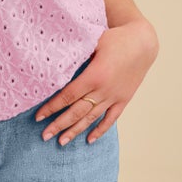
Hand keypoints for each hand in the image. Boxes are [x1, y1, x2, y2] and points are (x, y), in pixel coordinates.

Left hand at [33, 19, 158, 144]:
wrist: (143, 43)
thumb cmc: (115, 39)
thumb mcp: (93, 41)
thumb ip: (76, 54)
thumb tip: (54, 61)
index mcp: (94, 75)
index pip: (68, 96)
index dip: (52, 107)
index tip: (38, 116)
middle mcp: (104, 90)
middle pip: (77, 112)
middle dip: (59, 124)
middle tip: (44, 136)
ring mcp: (114, 97)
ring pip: (91, 118)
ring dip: (75, 131)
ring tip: (61, 142)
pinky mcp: (124, 99)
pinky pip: (111, 118)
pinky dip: (100, 130)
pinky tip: (89, 140)